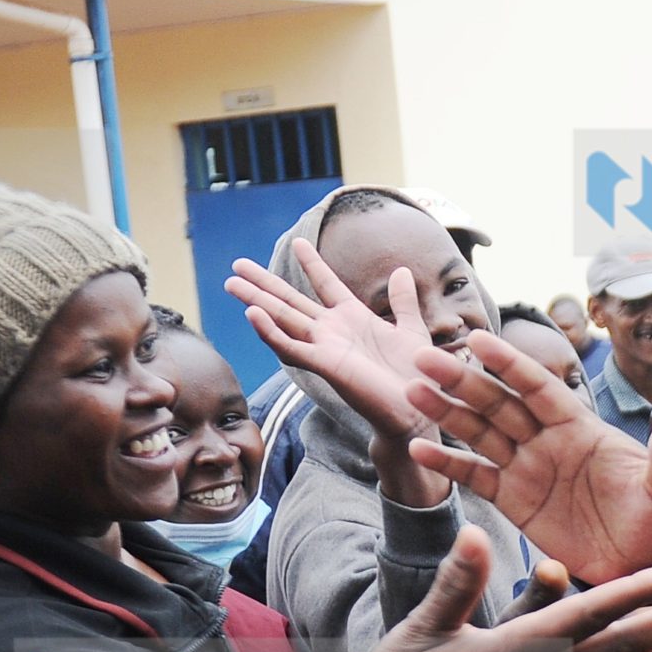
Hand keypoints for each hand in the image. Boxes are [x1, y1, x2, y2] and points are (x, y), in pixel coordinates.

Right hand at [229, 241, 437, 444]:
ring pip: (283, 320)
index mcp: (353, 319)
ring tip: (232, 284)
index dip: (312, 263)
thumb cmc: (416, 377)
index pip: (327, 284)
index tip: (298, 241)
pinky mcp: (325, 366)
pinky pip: (291, 348)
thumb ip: (403, 301)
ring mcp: (325, 348)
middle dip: (264, 283)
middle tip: (237, 265)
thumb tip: (402, 270)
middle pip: (291, 301)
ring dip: (257, 302)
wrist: (419, 411)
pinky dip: (271, 333)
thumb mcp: (412, 329)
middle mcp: (333, 332)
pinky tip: (253, 314)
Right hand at [406, 329, 651, 584]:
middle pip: (499, 402)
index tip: (476, 338)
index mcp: (581, 428)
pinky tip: (419, 448)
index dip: (508, 363)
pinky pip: (476, 476)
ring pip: (480, 432)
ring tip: (412, 391)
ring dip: (447, 412)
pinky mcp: (514, 500)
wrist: (642, 566)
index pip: (538, 386)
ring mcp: (527, 468)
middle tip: (423, 357)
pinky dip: (448, 463)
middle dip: (462, 380)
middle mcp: (548, 441)